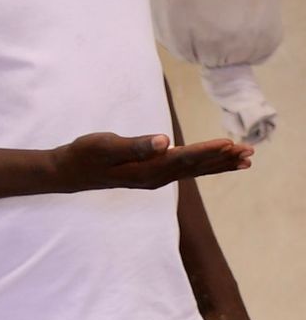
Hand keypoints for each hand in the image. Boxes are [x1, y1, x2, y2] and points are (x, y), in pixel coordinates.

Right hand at [47, 131, 252, 192]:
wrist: (69, 172)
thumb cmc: (84, 155)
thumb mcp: (105, 146)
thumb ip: (134, 145)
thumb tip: (164, 141)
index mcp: (146, 170)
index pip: (183, 159)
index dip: (206, 151)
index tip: (229, 143)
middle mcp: (155, 178)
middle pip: (195, 168)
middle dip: (222, 159)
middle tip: (249, 152)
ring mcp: (154, 177)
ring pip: (193, 171)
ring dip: (219, 164)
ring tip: (244, 159)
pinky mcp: (152, 174)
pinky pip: (185, 170)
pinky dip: (204, 165)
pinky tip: (216, 163)